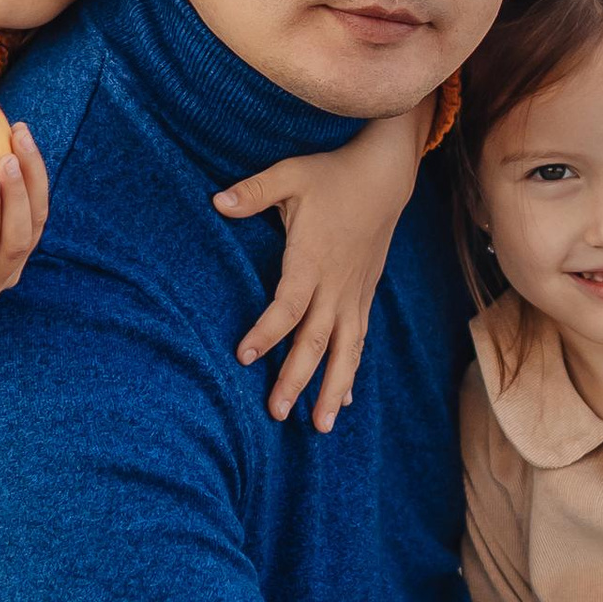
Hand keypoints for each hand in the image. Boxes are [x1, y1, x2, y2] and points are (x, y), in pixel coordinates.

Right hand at [0, 126, 47, 308]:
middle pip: (17, 242)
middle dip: (18, 197)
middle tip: (8, 156)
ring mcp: (8, 265)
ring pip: (34, 224)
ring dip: (33, 180)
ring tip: (20, 135)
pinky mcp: (17, 243)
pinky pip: (34, 209)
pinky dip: (31, 175)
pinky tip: (19, 138)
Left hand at [217, 112, 424, 431]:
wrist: (386, 176)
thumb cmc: (332, 175)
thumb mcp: (290, 175)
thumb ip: (254, 191)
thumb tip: (216, 201)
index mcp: (312, 259)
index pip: (288, 305)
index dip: (267, 332)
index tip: (243, 356)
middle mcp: (336, 285)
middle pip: (316, 340)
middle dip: (298, 379)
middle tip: (277, 413)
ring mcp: (354, 294)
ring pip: (346, 350)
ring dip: (333, 389)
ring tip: (321, 426)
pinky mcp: (364, 295)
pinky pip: (359, 340)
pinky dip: (351, 370)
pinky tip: (345, 399)